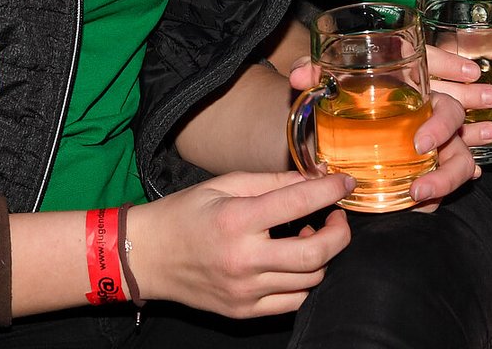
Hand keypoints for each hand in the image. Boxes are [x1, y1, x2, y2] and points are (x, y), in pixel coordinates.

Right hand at [128, 170, 352, 317]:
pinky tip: (294, 261)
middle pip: (316, 253)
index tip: (345, 183)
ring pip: (310, 279)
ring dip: (322, 255)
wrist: (146, 256)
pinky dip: (304, 280)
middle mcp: (244, 259)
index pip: (298, 203)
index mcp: (237, 219)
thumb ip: (271, 183)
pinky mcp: (244, 311)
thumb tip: (313, 179)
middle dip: (340, 233)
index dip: (330, 190)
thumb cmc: (183, 214)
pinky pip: (293, 301)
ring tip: (309, 235)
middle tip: (337, 216)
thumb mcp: (223, 185)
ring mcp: (245, 291)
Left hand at [288, 55, 491, 208]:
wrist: (332, 132)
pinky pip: (443, 181)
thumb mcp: (324, 81)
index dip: (454, 66)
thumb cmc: (337, 99)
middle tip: (424, 144)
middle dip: (447, 126)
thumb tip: (299, 76)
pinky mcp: (426, 168)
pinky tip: (431, 203)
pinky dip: (442, 192)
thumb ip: (313, 72)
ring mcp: (432, 141)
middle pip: (452, 111)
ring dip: (448, 173)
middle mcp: (426, 108)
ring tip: (422, 192)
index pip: (437, 63)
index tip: (468, 74)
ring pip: (457, 154)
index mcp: (408, 78)